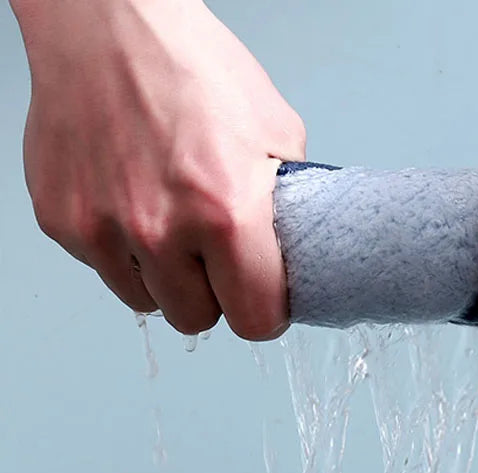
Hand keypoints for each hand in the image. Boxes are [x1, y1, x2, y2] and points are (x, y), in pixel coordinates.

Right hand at [14, 0, 304, 339]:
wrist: (107, 23)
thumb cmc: (191, 66)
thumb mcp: (277, 132)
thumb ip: (290, 204)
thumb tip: (296, 247)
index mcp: (227, 212)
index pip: (254, 320)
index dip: (263, 312)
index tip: (260, 297)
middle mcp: (161, 229)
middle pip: (197, 320)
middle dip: (213, 296)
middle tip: (214, 256)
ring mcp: (104, 229)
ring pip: (148, 303)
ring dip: (166, 279)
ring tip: (172, 225)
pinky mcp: (63, 222)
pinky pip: (106, 270)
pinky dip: (124, 252)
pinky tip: (133, 205)